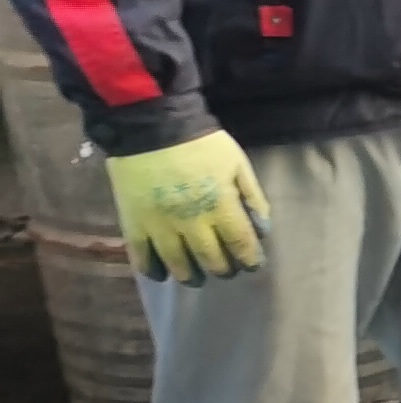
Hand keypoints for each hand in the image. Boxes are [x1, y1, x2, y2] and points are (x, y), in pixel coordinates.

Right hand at [110, 129, 270, 283]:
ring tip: (196, 277)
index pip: (241, 245)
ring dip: (191, 276)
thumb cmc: (200, 143)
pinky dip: (151, 270)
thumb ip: (253, 197)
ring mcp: (160, 225)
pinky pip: (141, 255)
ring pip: (179, 264)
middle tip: (225, 270)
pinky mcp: (133, 222)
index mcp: (221, 207)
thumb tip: (264, 229)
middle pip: (212, 260)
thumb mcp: (237, 164)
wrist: (150, 124)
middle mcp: (193, 222)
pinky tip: (161, 275)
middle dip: (223, 269)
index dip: (250, 259)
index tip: (252, 264)